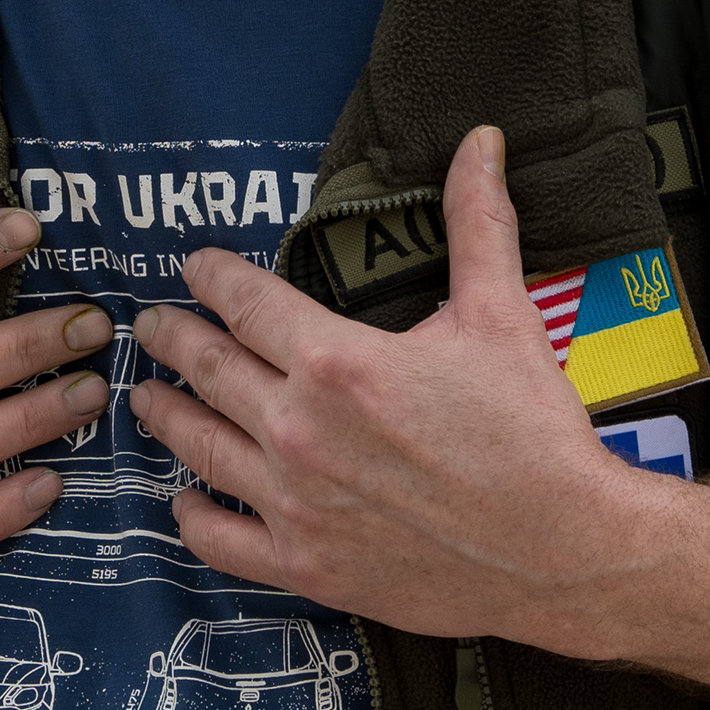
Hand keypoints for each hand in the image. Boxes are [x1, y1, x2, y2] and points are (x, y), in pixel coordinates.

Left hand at [129, 125, 665, 648]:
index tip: (195, 267)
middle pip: (208, 370)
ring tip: (146, 396)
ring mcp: (296, 504)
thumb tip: (480, 143)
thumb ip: (477, 223)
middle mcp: (300, 431)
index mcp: (338, 362)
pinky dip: (192, 516)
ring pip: (200, 448)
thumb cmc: (534, 432)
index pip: (245, 302)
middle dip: (173, 339)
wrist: (563, 550)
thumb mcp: (504, 315)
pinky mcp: (306, 566)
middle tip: (150, 325)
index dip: (212, 277)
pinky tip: (184, 499)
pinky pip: (221, 540)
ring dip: (165, 415)